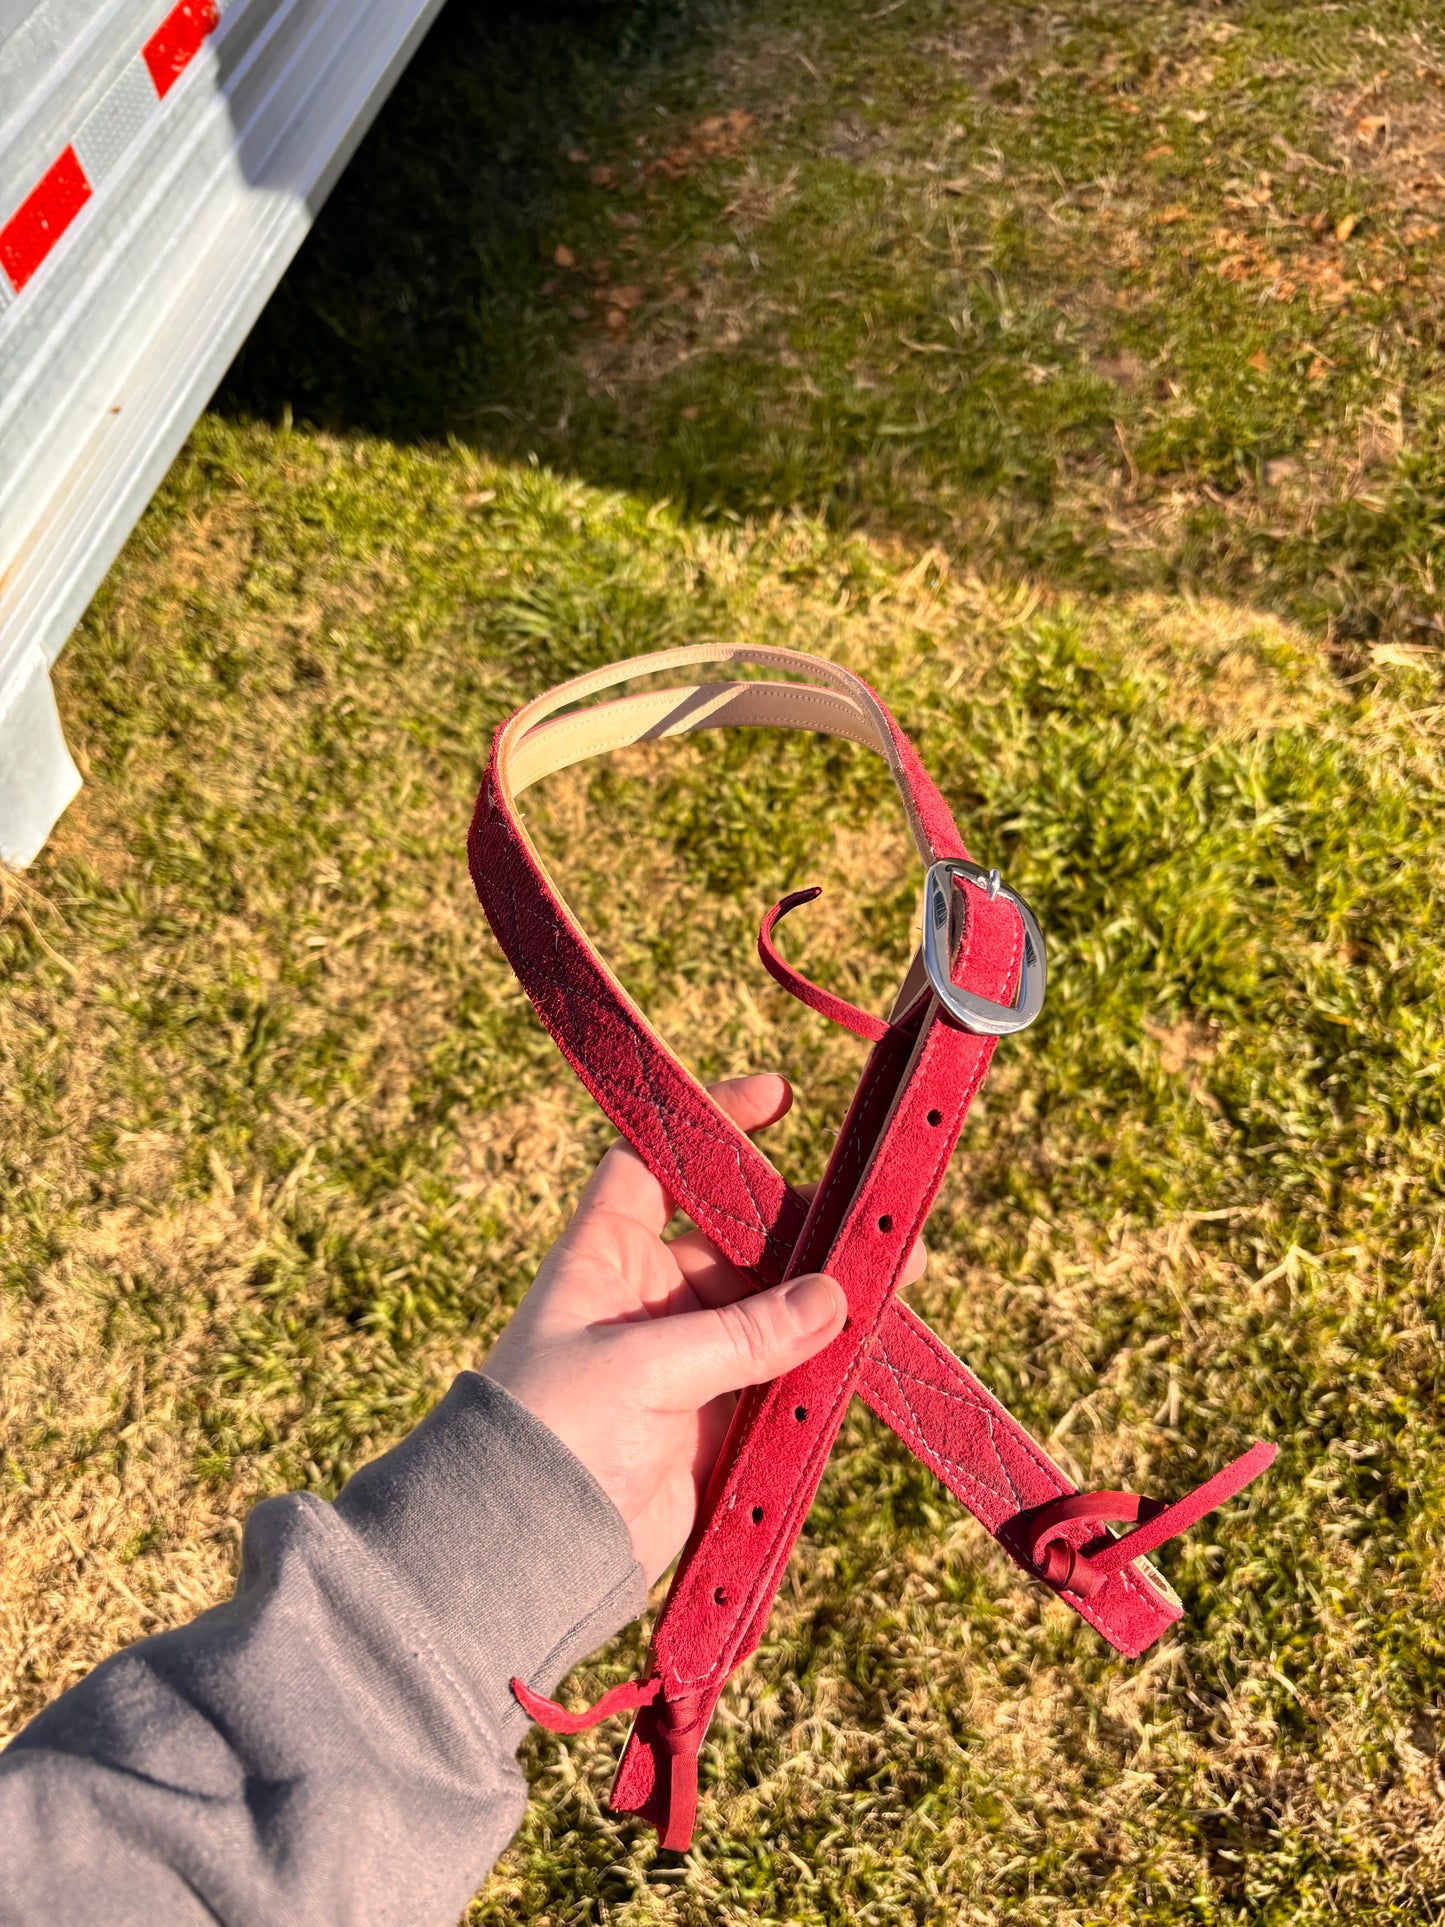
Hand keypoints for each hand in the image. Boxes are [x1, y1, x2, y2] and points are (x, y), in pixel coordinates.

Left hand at [481, 1073, 924, 1582]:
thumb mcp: (642, 1367)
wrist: (527, 1555)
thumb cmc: (551, 1436)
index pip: (656, 1165)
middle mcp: (646, 1298)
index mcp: (605, 1256)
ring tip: (899, 1267)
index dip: (711, 1127)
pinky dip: (824, 1358)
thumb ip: (740, 1334)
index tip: (777, 1098)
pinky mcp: (714, 1420)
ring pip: (769, 1307)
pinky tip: (872, 1338)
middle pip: (737, 1237)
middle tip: (869, 1211)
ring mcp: (683, 1359)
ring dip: (828, 1292)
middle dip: (802, 1223)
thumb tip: (832, 1299)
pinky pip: (780, 1374)